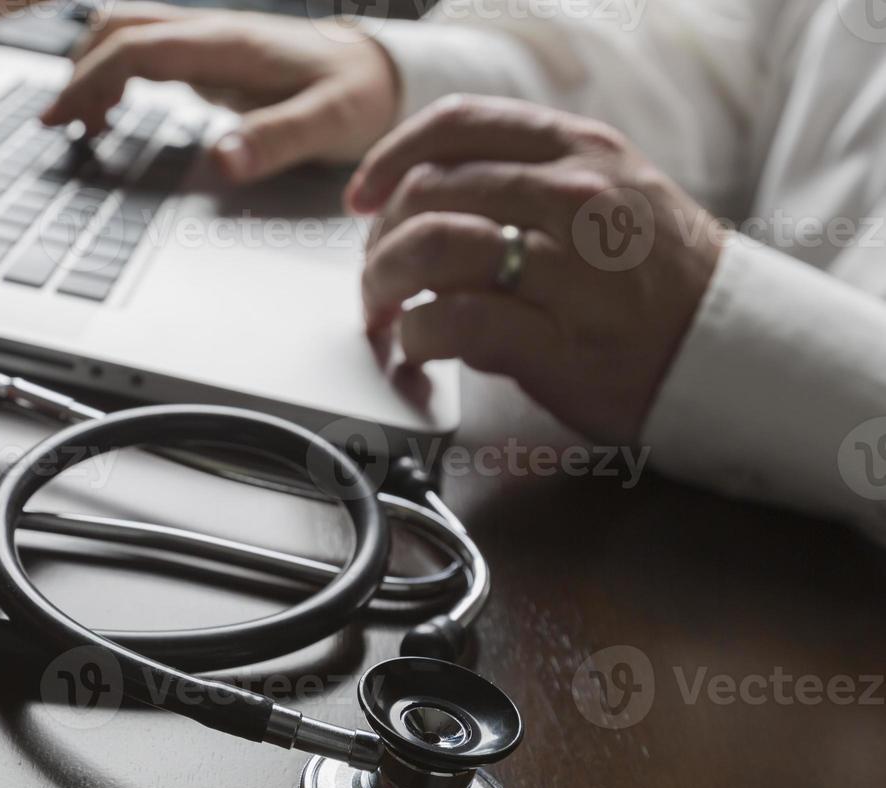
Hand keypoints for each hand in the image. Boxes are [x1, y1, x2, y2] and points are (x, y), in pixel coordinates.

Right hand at [40, 3, 401, 182]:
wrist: (385, 74)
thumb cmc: (361, 97)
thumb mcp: (330, 123)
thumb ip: (276, 140)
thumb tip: (222, 162)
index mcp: (230, 45)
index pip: (138, 47)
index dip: (91, 80)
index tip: (62, 119)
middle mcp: (214, 33)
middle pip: (122, 29)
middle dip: (78, 72)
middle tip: (55, 123)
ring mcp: (212, 42)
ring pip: (131, 33)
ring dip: (93, 69)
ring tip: (76, 121)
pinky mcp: (214, 58)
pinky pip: (149, 52)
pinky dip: (116, 75)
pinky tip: (112, 112)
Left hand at [349, 95, 724, 445]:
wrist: (732, 353)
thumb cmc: (661, 281)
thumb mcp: (612, 194)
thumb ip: (531, 180)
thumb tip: (430, 192)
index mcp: (581, 152)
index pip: (459, 125)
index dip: (390, 157)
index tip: (362, 194)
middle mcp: (573, 197)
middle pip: (428, 191)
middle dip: (379, 238)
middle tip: (373, 274)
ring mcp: (568, 267)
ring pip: (431, 247)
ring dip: (382, 282)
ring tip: (383, 311)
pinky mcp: (556, 340)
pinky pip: (451, 320)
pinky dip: (414, 335)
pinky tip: (417, 346)